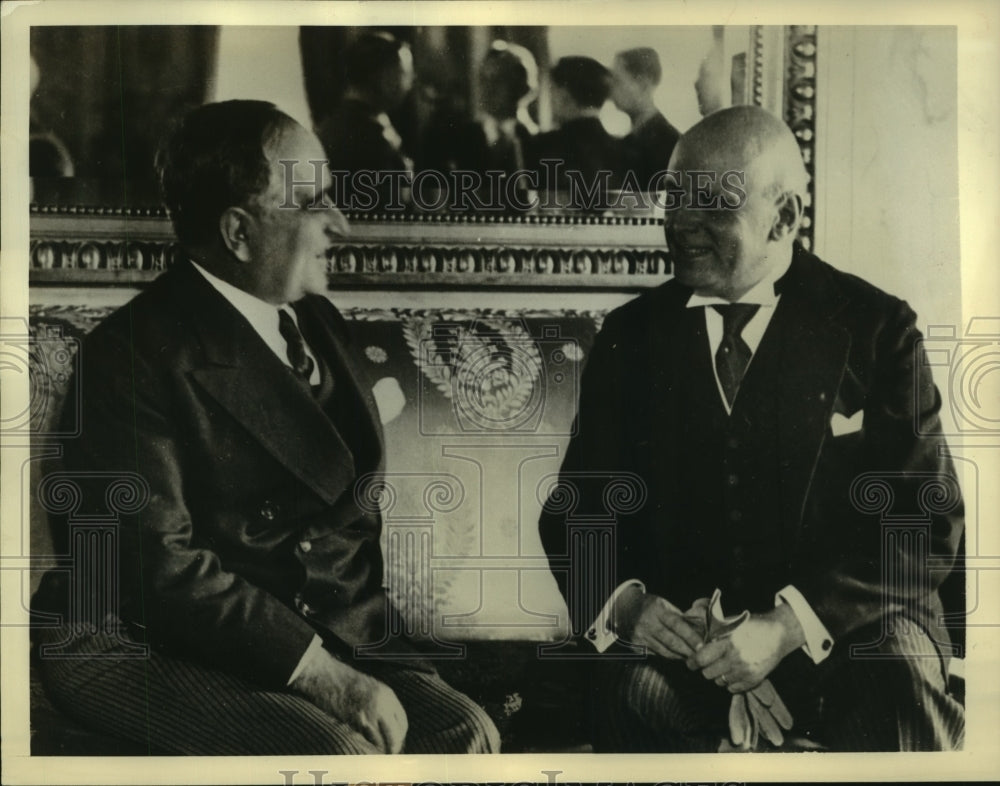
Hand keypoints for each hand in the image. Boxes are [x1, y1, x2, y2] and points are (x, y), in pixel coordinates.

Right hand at [289, 648, 407, 752]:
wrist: (325, 676)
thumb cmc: (345, 682)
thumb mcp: (372, 688)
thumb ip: (384, 705)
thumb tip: (390, 728)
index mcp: (388, 695)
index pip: (403, 723)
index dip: (399, 737)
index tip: (394, 744)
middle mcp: (382, 705)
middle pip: (396, 736)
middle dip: (392, 748)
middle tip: (387, 755)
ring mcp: (367, 715)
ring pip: (382, 743)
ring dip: (379, 752)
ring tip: (374, 756)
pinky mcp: (353, 723)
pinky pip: (365, 743)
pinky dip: (366, 750)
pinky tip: (362, 750)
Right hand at [614, 590, 704, 659]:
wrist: (623, 609)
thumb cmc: (648, 605)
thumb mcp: (662, 604)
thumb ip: (678, 616)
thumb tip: (696, 629)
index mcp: (656, 610)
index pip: (676, 624)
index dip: (690, 636)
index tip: (701, 645)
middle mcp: (647, 623)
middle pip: (671, 641)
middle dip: (687, 650)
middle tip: (699, 656)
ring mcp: (640, 636)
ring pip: (664, 651)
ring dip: (679, 655)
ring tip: (690, 657)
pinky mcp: (636, 646)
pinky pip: (656, 654)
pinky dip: (668, 656)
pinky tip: (676, 655)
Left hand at [686, 604, 803, 691]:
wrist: (778, 633)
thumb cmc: (751, 625)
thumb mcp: (730, 623)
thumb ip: (712, 634)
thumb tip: (695, 643)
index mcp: (728, 642)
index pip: (702, 658)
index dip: (693, 661)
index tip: (691, 662)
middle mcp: (736, 658)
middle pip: (708, 673)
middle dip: (705, 668)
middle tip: (708, 662)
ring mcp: (746, 671)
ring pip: (719, 682)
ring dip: (718, 674)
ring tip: (723, 664)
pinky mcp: (754, 680)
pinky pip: (732, 688)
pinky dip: (730, 682)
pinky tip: (734, 671)